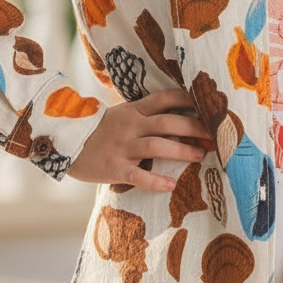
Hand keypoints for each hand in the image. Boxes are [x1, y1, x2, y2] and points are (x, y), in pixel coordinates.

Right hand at [67, 88, 213, 191]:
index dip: (188, 98)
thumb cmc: (101, 130)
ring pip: (156, 146)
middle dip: (194, 127)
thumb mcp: (122, 114)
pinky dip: (155, 180)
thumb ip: (145, 113)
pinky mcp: (115, 168)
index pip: (165, 98)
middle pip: (168, 122)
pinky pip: (138, 174)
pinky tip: (171, 185)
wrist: (67, 144)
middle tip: (215, 134)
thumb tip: (179, 113)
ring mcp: (123, 146)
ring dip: (181, 150)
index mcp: (134, 109)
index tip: (209, 104)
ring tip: (201, 155)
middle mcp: (131, 125)